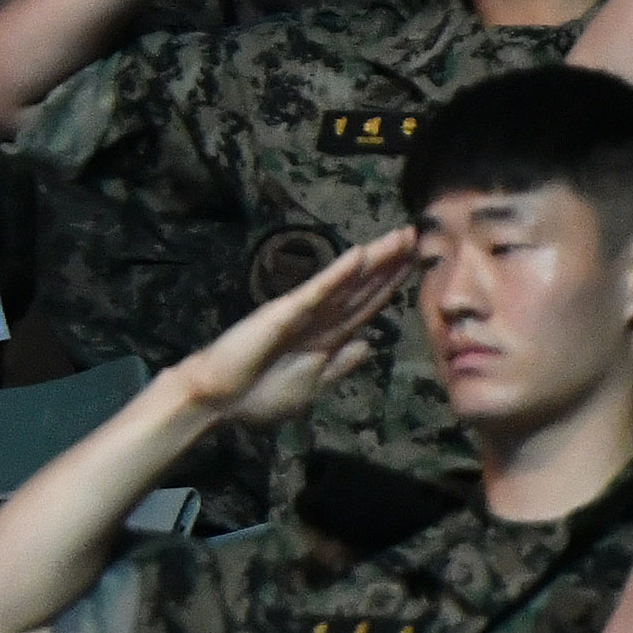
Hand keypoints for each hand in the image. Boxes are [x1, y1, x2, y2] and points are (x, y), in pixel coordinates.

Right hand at [160, 228, 415, 430]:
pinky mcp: (285, 312)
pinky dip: (339, 274)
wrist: (218, 398)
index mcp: (327, 337)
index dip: (389, 285)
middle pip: (362, 288)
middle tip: (414, 233)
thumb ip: (340, 364)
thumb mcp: (312, 386)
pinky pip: (318, 291)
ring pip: (347, 283)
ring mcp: (303, 312)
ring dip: (374, 260)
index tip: (415, 263)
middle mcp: (320, 318)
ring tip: (400, 237)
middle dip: (389, 263)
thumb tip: (368, 345)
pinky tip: (358, 255)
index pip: (365, 306)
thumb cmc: (259, 394)